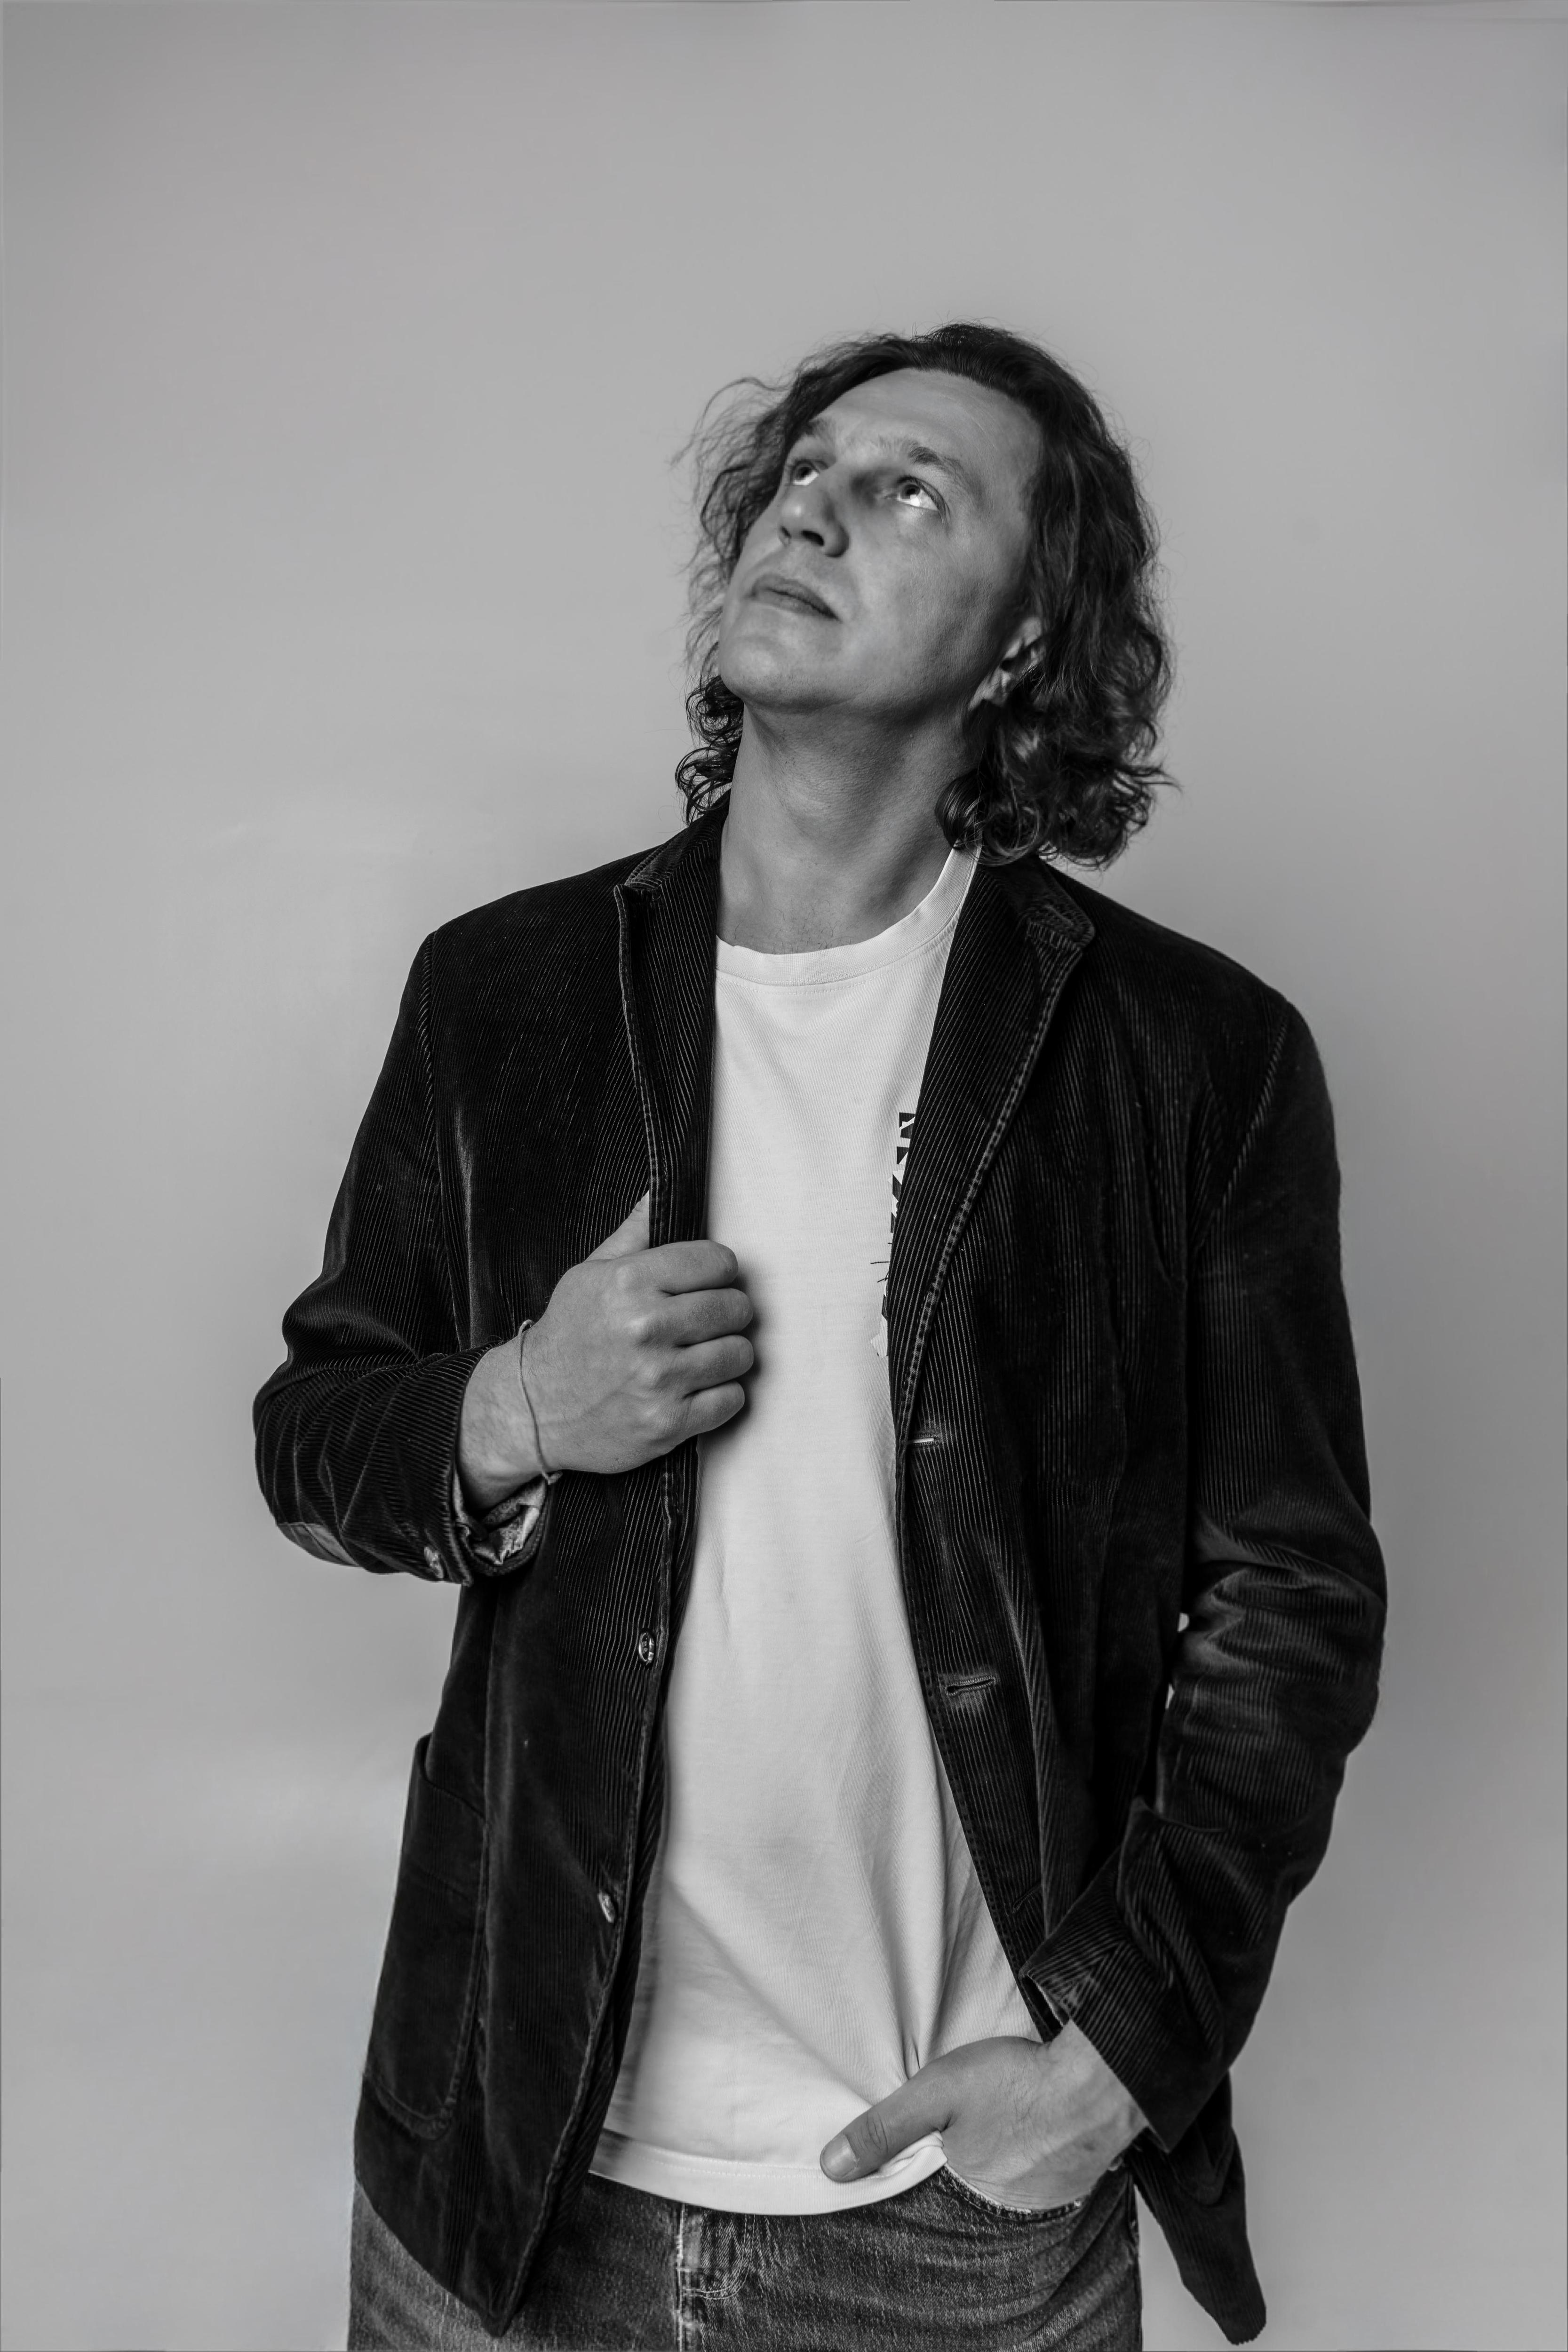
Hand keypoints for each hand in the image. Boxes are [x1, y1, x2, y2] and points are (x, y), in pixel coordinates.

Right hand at [458, 1195, 753, 1507]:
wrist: (533, 1408)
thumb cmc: (569, 1335)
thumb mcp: (590, 1274)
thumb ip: (633, 1234)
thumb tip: (658, 1191)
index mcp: (629, 1283)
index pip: (716, 1261)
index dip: (721, 1270)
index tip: (711, 1281)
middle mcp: (645, 1328)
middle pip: (735, 1307)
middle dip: (729, 1311)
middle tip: (710, 1320)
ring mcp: (658, 1379)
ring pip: (740, 1354)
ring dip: (729, 1354)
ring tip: (705, 1353)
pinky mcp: (668, 1423)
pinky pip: (731, 1400)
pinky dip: (722, 1395)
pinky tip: (698, 1387)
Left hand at [819, 2025, 1147, 2209]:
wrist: (1101, 2076)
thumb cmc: (1017, 2082)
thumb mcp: (937, 2095)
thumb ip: (884, 2129)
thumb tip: (832, 2167)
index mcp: (972, 2193)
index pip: (932, 2201)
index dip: (926, 2172)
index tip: (928, 2147)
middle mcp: (1011, 2207)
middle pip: (973, 2188)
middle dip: (966, 2163)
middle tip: (973, 2125)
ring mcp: (1048, 2196)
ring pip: (1009, 2181)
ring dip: (1002, 2158)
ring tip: (1001, 2124)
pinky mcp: (1076, 2177)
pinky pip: (1042, 2174)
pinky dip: (1033, 2154)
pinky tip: (1031, 2126)